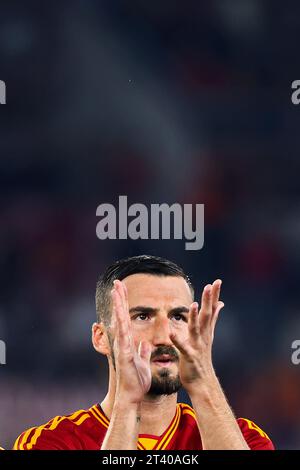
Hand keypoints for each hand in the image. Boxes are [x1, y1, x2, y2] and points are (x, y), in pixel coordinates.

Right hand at [111, 280, 151, 403]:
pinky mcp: (123, 353)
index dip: (124, 303)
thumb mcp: (143, 362)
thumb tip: (144, 343)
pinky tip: (119, 313)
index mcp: (128, 341)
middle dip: (119, 298)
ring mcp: (122, 346)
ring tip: (115, 290)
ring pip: (119, 321)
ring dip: (118, 306)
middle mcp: (123, 341)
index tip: (123, 288)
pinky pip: (123, 336)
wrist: (132, 396)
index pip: (126, 318)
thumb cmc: (137, 381)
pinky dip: (121, 324)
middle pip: (121, 315)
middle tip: (117, 282)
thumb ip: (142, 352)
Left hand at [170, 280, 223, 394]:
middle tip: (211, 285)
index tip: (218, 281)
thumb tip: (220, 303)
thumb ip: (213, 318)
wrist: (202, 382)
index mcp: (206, 330)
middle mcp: (204, 336)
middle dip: (209, 300)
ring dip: (194, 317)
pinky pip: (182, 347)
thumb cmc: (202, 358)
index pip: (212, 309)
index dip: (214, 295)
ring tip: (193, 304)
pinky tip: (171, 332)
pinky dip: (177, 340)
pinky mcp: (189, 357)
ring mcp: (197, 346)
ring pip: (196, 329)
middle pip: (207, 315)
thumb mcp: (209, 335)